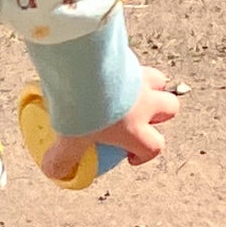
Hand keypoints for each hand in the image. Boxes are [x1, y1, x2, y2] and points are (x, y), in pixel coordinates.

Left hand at [41, 66, 179, 182]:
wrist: (83, 66)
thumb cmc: (83, 106)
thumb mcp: (69, 139)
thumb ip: (63, 158)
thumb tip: (55, 172)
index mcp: (135, 128)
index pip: (154, 147)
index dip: (146, 155)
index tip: (129, 155)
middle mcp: (145, 102)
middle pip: (170, 108)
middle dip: (159, 114)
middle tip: (138, 117)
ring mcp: (139, 76)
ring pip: (159, 81)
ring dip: (149, 86)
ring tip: (126, 90)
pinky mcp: (127, 54)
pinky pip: (134, 61)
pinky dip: (125, 66)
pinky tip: (104, 68)